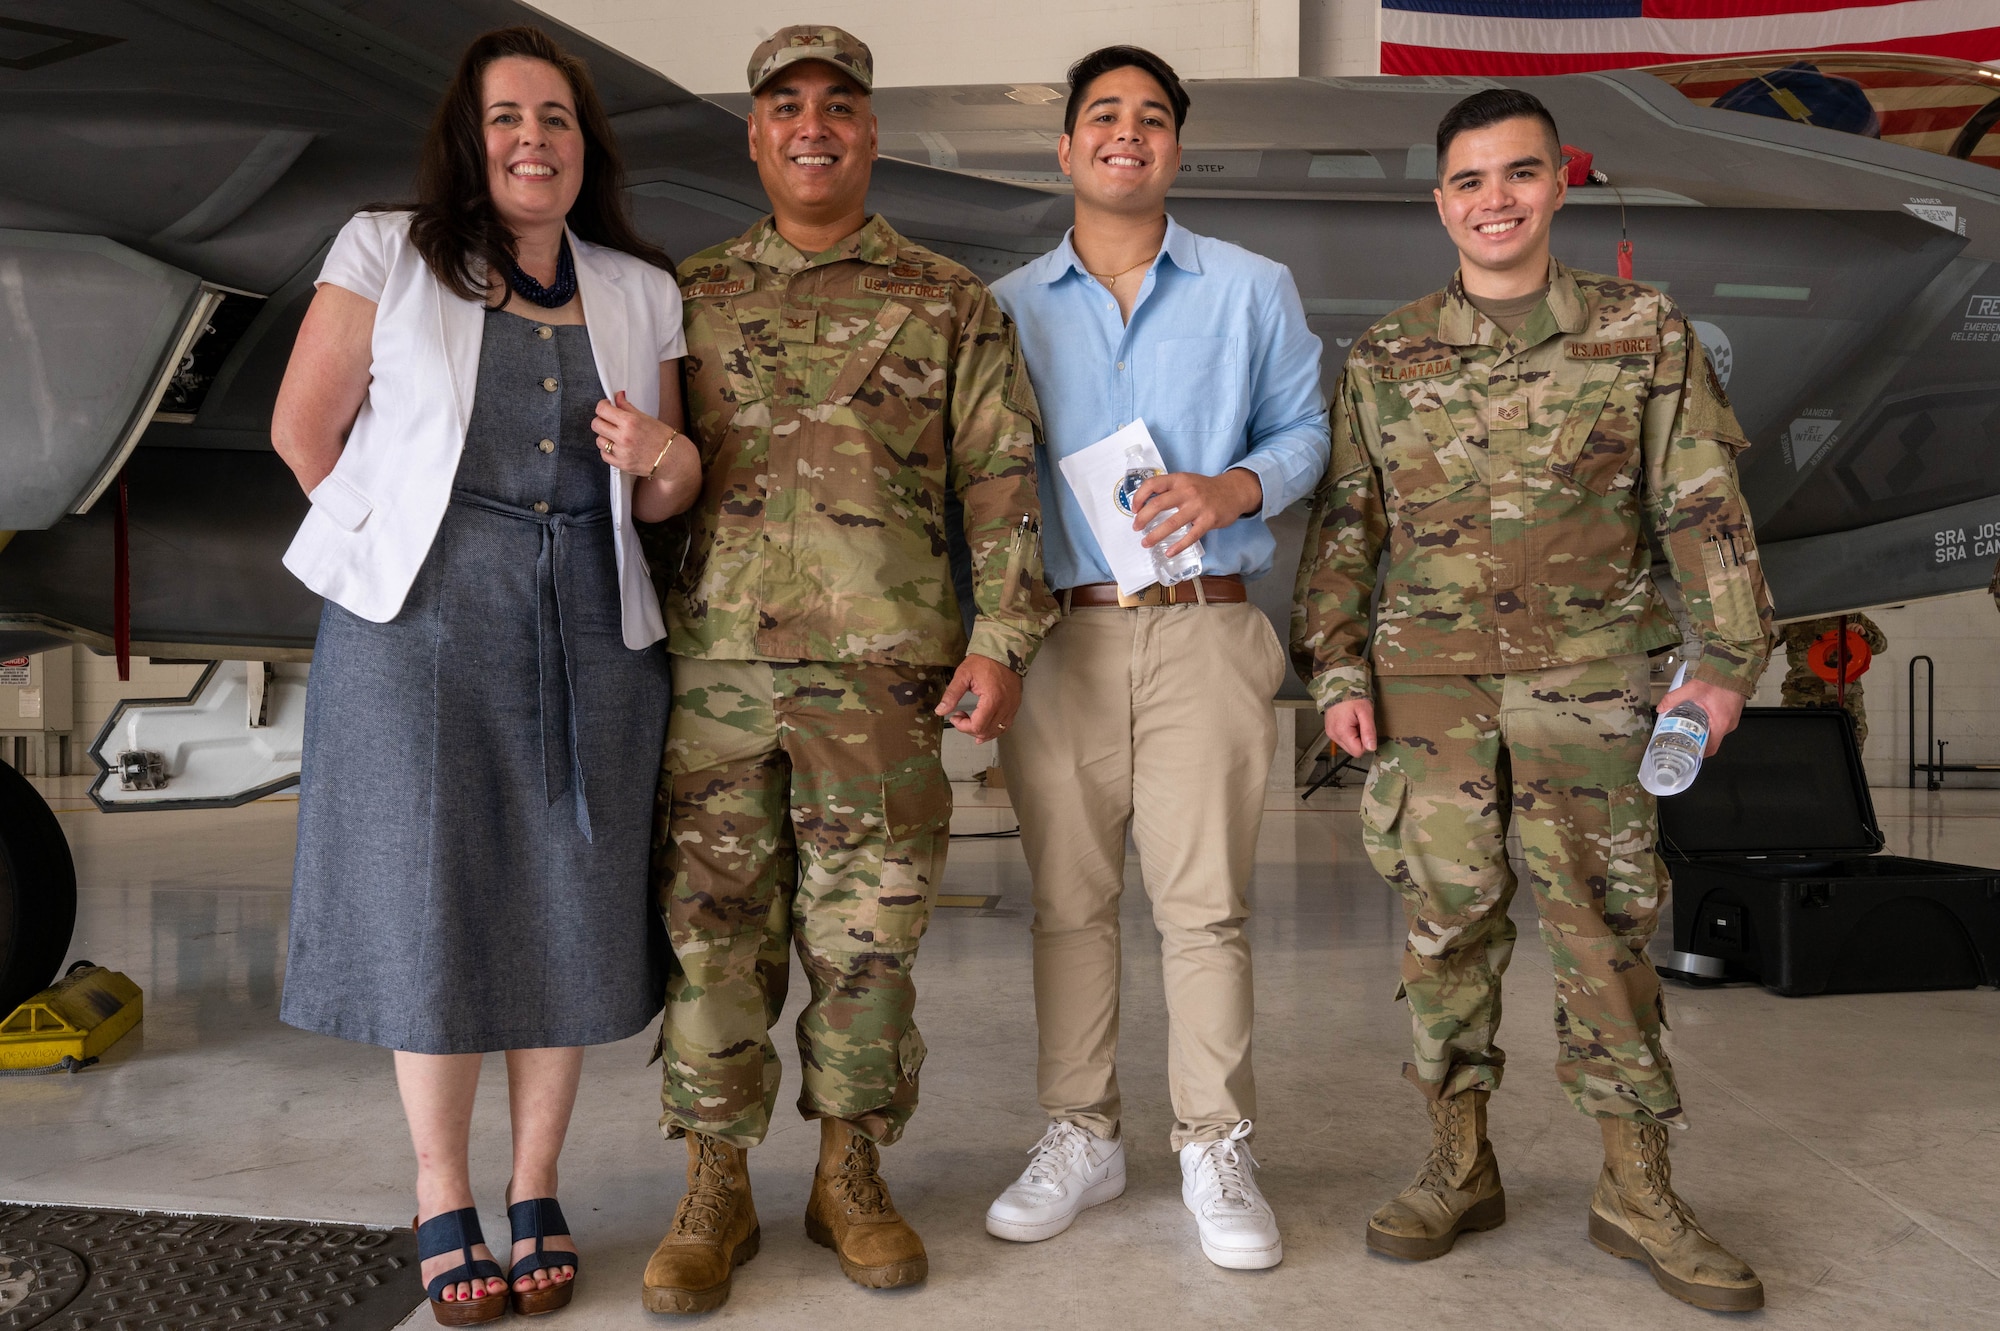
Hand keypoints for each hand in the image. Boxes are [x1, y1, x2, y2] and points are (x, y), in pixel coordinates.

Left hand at [592, 390, 678, 478]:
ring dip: (605, 436)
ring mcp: (622, 452)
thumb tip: (617, 397)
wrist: (672, 458)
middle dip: (601, 420)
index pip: (602, 410)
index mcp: (630, 422)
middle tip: (609, 421)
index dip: (603, 406)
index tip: (606, 407)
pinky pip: (604, 455)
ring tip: (615, 436)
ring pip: (599, 440)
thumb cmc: (662, 437)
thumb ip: (627, 407)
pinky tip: (617, 447)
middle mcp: (624, 437)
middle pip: (596, 424)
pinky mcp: (621, 464)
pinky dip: (608, 450)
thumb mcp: (645, 417)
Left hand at [934, 653, 1021, 743]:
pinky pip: (1006, 725)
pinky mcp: (1015, 705)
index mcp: (992, 699)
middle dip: (969, 728)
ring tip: (971, 722)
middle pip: (986, 731)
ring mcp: (1012, 707)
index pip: (977, 726)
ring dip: (982, 731)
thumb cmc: (984, 661)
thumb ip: (951, 695)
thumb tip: (940, 711)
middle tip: (961, 717)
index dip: (962, 726)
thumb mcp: (963, 675)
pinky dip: (995, 729)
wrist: (1004, 651)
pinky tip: (986, 728)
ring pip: (997, 731)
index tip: (955, 716)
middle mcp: (1005, 706)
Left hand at [1130, 467, 1263, 559]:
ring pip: (1171, 523)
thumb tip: (1145, 505)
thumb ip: (1169, 489)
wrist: (1233, 491)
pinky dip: (1178, 546)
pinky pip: (1190, 536)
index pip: (1152, 484)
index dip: (1139, 497)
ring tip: (1146, 543)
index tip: (1134, 509)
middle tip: (1136, 528)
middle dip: (1142, 518)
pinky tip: (1169, 553)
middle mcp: (1187, 491)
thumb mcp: (1186, 481)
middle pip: (1157, 505)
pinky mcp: (1208, 520)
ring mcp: (1198, 506)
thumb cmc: (1205, 488)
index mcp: (1178, 480)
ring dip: (1155, 535)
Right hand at [1324, 698, 1376, 757]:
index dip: (1366, 742)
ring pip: (1348, 746)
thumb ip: (1368, 731)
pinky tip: (1349, 722)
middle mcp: (1334, 735)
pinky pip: (1343, 740)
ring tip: (1354, 722)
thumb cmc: (1352, 697)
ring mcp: (1331, 734)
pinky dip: (1349, 734)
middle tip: (1360, 724)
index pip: (1358, 751)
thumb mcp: (1366, 712)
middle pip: (1353, 750)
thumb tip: (1371, 748)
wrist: (1338, 686)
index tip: (1365, 728)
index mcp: (1342, 732)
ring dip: (1354, 737)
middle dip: (1360, 740)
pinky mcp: (1330, 731)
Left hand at [1658, 677, 1745, 755]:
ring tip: (1688, 732)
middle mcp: (1728, 725)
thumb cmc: (1719, 679)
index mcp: (1721, 723)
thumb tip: (1661, 707)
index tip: (1687, 754)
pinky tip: (1699, 721)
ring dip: (1703, 734)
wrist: (1733, 668)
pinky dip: (1709, 726)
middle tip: (1682, 742)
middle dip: (1697, 743)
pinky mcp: (1730, 715)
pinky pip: (1719, 725)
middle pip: (1711, 742)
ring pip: (1715, 734)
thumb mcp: (1692, 689)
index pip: (1710, 748)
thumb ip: (1674, 698)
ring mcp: (1731, 720)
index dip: (1698, 753)